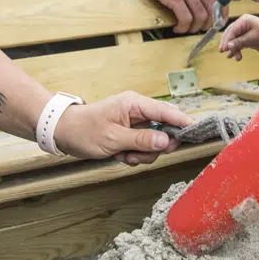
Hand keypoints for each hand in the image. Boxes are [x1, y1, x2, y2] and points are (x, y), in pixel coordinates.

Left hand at [53, 92, 195, 165]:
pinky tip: (119, 155)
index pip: (167, 112)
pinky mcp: (129, 133)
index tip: (195, 133)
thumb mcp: (114, 139)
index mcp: (135, 104)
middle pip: (163, 130)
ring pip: (153, 142)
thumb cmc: (84, 131)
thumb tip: (166, 140)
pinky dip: (134, 155)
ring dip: (141, 154)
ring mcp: (133, 123)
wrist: (63, 133)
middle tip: (138, 155)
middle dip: (153, 147)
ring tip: (123, 155)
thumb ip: (142, 140)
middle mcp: (137, 111)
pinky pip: (142, 147)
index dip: (182, 123)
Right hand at [129, 0, 221, 33]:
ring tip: (188, 29)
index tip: (217, 17)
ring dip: (195, 27)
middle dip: (209, 22)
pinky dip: (183, 27)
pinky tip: (177, 28)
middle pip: (213, 7)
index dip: (221, 9)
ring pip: (201, 16)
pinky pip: (185, 18)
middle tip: (202, 27)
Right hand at [219, 15, 258, 61]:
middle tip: (223, 51)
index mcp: (243, 21)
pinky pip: (238, 43)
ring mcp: (244, 31)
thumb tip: (228, 46)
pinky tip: (234, 56)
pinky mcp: (246, 38)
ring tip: (230, 56)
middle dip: (227, 43)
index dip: (227, 40)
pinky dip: (236, 49)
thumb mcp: (253, 38)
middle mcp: (242, 25)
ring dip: (232, 48)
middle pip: (230, 34)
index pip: (231, 30)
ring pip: (234, 40)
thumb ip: (240, 41)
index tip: (224, 48)